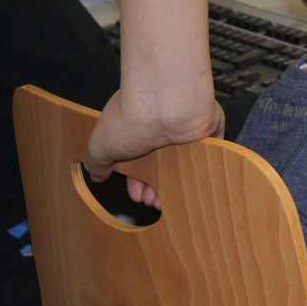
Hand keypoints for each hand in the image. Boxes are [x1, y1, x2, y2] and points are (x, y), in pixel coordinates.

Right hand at [85, 90, 223, 210]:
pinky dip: (201, 174)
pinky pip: (207, 159)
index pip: (138, 162)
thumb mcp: (101, 144)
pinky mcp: (209, 134)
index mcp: (138, 131)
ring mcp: (186, 133)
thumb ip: (96, 161)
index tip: (137, 196)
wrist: (168, 103)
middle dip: (154, 189)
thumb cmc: (131, 120)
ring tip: (167, 200)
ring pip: (183, 167)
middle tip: (152, 202)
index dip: (136, 182)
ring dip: (175, 187)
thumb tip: (96, 174)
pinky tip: (191, 189)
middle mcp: (162, 131)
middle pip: (161, 168)